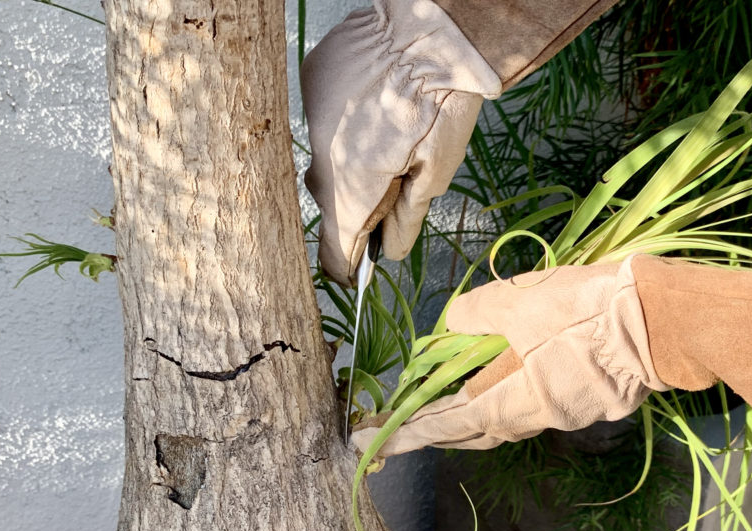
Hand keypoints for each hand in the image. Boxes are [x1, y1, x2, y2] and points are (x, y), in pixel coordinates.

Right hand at [300, 0, 499, 284]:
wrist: (429, 34)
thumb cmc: (441, 105)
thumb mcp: (435, 173)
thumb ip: (406, 217)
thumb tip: (389, 251)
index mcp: (351, 189)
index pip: (336, 246)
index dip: (346, 266)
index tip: (353, 275)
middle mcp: (319, 157)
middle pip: (330, 200)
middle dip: (355, 205)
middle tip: (389, 190)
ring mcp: (310, 116)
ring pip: (322, 156)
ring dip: (346, 160)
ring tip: (384, 141)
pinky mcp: (311, 82)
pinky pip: (322, 118)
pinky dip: (342, 123)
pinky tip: (370, 109)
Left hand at [353, 257, 668, 456]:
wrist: (660, 321)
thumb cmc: (584, 310)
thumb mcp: (518, 299)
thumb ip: (474, 315)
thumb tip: (454, 326)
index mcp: (512, 399)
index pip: (446, 422)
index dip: (407, 431)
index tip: (372, 442)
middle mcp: (536, 417)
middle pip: (475, 430)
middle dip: (437, 428)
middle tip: (405, 423)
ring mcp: (567, 413)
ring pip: (507, 420)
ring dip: (474, 413)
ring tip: (451, 399)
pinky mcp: (591, 402)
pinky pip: (535, 407)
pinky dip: (510, 398)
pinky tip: (511, 377)